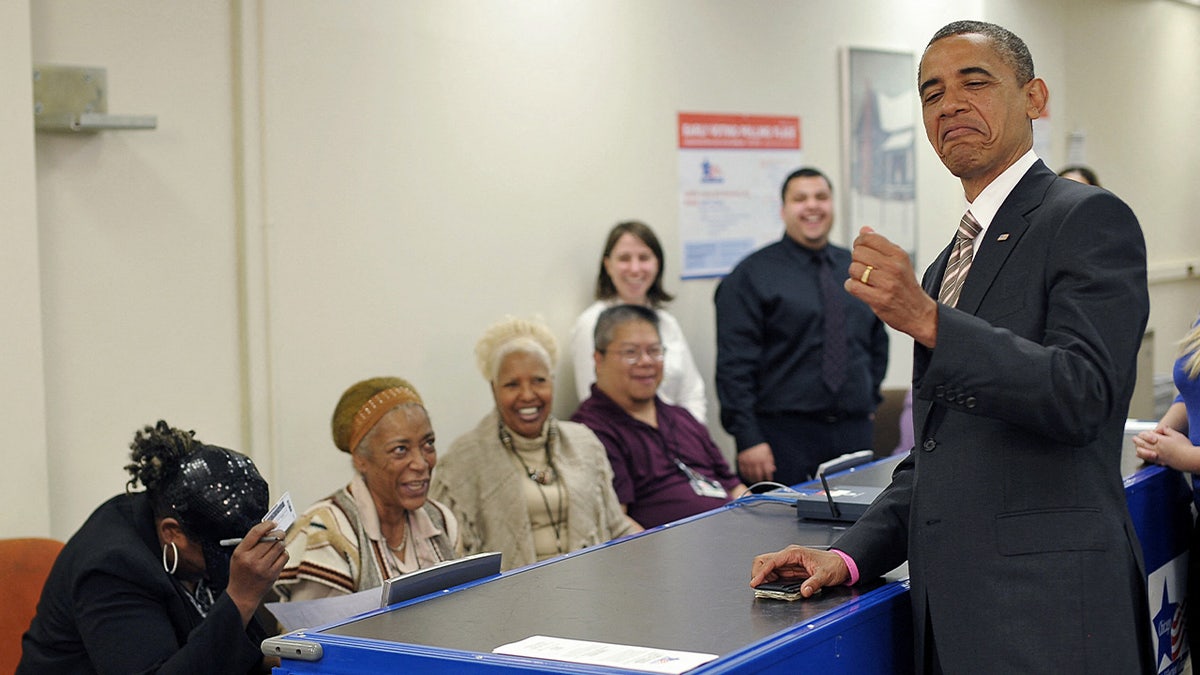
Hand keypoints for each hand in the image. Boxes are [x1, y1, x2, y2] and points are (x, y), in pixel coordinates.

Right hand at [226, 520, 288, 624]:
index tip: (273, 522)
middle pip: (271, 539)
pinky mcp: (272, 575)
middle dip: (278, 533)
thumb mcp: (238, 556)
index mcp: (241, 553)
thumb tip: (268, 528)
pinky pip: (284, 557)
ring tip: (277, 545)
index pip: (256, 533)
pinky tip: (278, 555)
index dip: (267, 525)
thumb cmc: (240, 573)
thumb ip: (250, 542)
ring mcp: (263, 568)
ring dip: (281, 543)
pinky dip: (283, 553)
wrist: (241, 595)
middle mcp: (251, 560)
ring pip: (280, 547)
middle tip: (279, 532)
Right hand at [737, 443, 774, 483]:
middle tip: (761, 481)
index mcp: (763, 458)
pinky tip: (747, 477)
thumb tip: (773, 469)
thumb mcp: (767, 450)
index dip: (769, 477)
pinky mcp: (740, 461)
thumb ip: (770, 460)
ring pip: (750, 475)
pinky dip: (745, 475)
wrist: (746, 434)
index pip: (767, 471)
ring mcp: (747, 461)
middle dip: (761, 480)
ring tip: (754, 480)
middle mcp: (755, 461)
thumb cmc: (757, 442)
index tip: (769, 479)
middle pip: (758, 475)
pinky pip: (742, 471)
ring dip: (753, 479)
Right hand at [750, 544, 848, 598]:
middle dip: (758, 573)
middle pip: (764, 560)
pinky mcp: (790, 569)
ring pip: (767, 567)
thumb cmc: (833, 565)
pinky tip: (771, 587)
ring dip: (763, 577)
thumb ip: (814, 583)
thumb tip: (804, 591)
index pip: (771, 561)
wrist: (841, 564)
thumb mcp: (825, 575)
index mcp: (794, 553)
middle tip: (758, 585)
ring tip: (764, 588)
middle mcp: (789, 556)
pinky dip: (769, 580)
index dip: (761, 572)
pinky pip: (774, 573)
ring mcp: (788, 563)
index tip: (755, 582)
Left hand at [844, 227, 939, 347]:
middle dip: (857, 260)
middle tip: (865, 269)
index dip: (859, 243)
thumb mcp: (899, 261)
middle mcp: (894, 267)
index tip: (862, 251)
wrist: (919, 313)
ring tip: (865, 280)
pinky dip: (852, 286)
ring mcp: (886, 284)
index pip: (868, 238)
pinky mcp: (879, 299)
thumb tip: (864, 230)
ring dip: (855, 275)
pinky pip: (852, 286)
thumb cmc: (905, 285)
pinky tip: (861, 288)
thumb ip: (881, 245)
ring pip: (854, 269)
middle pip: (858, 253)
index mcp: (899, 254)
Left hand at [1132, 426, 1199, 472]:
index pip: (1146, 435)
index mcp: (1160, 440)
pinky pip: (1147, 459)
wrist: (1189, 459)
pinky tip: (1140, 455)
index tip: (1143, 433)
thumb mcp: (1176, 434)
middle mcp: (1156, 448)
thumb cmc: (1184, 447)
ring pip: (1142, 451)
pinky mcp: (1159, 462)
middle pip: (1142, 443)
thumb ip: (1166, 430)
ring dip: (1138, 447)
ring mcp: (1157, 455)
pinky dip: (1142, 456)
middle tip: (1134, 438)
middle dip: (1137, 440)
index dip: (1144, 434)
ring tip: (1136, 445)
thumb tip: (1159, 429)